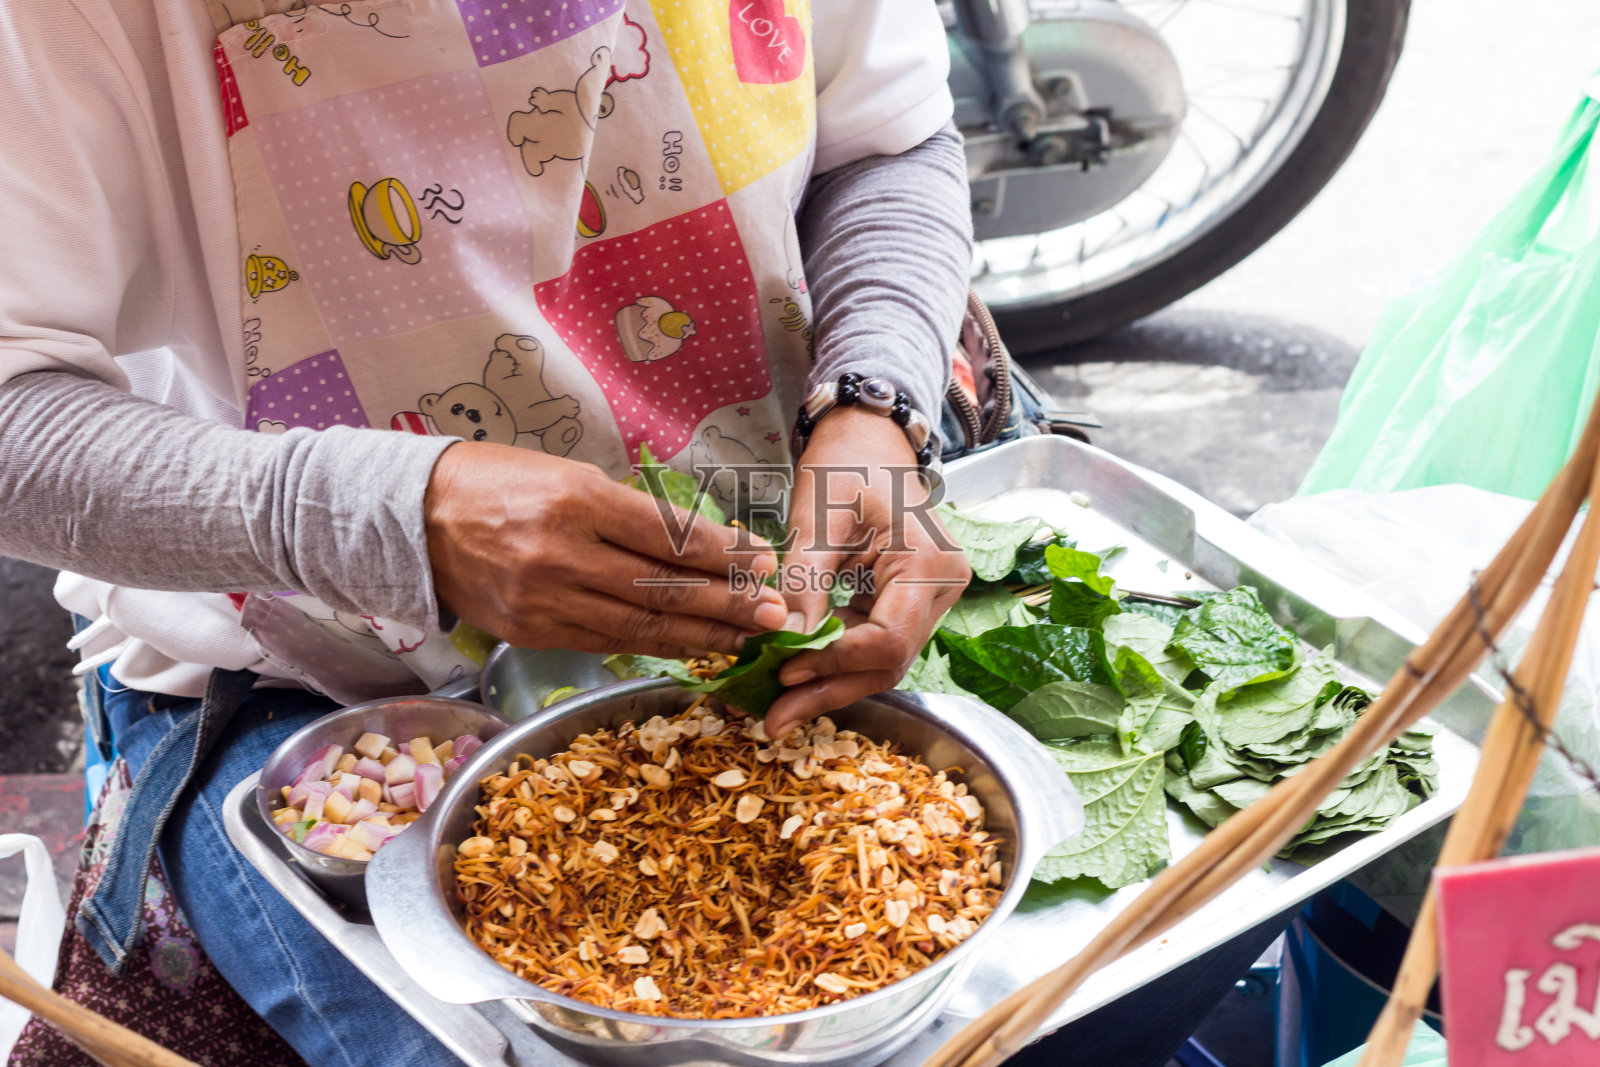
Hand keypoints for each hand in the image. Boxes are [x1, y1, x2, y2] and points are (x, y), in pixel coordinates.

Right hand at [425, 442, 784, 655]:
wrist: (413, 517)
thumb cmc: (498, 482)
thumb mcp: (570, 475)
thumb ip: (632, 513)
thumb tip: (703, 544)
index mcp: (577, 501)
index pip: (669, 536)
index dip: (724, 555)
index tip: (764, 562)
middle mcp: (563, 555)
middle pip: (663, 587)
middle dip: (727, 603)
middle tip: (773, 614)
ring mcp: (546, 599)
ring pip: (640, 624)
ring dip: (700, 634)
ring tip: (744, 637)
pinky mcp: (532, 631)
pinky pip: (606, 641)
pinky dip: (654, 644)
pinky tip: (690, 646)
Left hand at [766, 408, 969, 736]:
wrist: (867, 438)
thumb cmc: (845, 463)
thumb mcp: (817, 520)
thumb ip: (802, 584)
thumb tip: (779, 645)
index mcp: (929, 564)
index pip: (887, 640)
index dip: (833, 663)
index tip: (781, 670)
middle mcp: (943, 588)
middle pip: (887, 662)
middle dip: (828, 689)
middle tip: (774, 718)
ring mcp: (930, 598)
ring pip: (881, 661)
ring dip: (829, 682)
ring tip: (777, 706)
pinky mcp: (909, 603)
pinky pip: (874, 643)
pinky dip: (835, 660)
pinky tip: (796, 673)